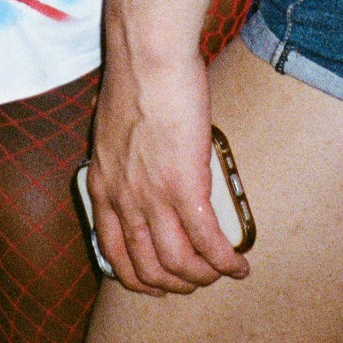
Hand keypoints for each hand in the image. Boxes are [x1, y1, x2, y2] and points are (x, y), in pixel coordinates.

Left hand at [87, 45, 249, 295]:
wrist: (148, 58)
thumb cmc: (136, 78)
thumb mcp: (114, 127)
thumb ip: (124, 154)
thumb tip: (140, 155)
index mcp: (102, 185)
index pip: (112, 251)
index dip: (137, 276)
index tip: (156, 282)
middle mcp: (122, 200)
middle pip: (146, 267)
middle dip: (174, 284)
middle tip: (195, 282)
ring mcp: (152, 198)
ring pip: (177, 263)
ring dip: (203, 277)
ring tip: (221, 274)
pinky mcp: (184, 187)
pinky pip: (207, 241)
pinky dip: (225, 261)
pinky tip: (239, 265)